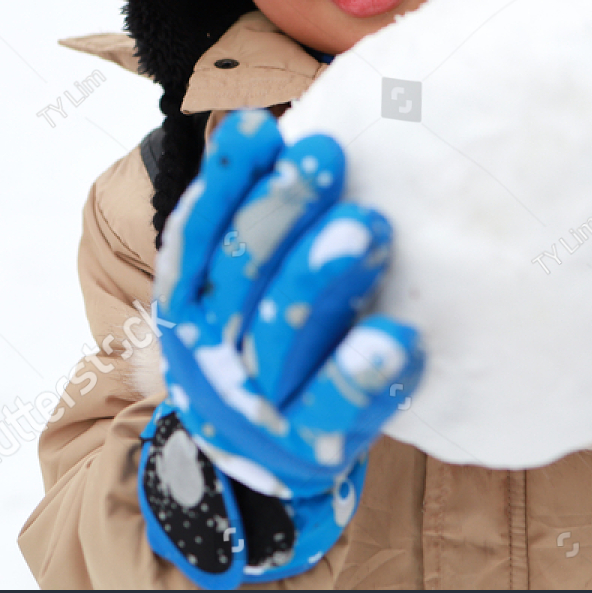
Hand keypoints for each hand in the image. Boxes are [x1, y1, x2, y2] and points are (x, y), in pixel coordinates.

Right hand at [138, 108, 422, 586]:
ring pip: (281, 336)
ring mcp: (253, 402)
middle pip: (240, 275)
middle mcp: (208, 350)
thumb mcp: (246, 286)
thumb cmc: (272, 342)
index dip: (224, 180)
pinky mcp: (305, 447)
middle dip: (282, 211)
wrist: (261, 466)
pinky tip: (402, 339)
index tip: (259, 126)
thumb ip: (266, 221)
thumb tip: (305, 131)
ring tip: (371, 227)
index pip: (198, 233)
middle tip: (327, 157)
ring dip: (322, 279)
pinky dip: (362, 375)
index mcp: (189, 299)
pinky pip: (332, 410)